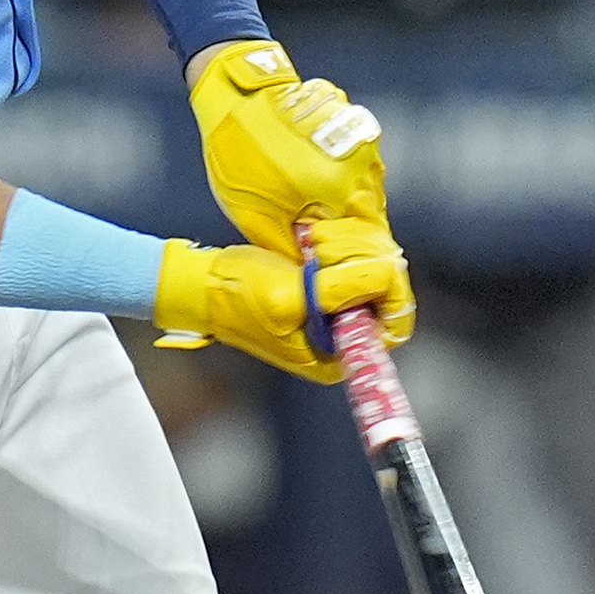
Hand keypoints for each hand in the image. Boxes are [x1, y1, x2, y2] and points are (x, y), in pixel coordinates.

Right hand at [152, 215, 410, 383]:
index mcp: (337, 358)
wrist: (201, 283)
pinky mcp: (324, 290)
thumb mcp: (290, 297)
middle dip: (364, 260)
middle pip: (386, 295)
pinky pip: (353, 262)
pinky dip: (343, 244)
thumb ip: (340, 291)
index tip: (367, 260)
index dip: (388, 289)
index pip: (393, 325)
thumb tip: (387, 275)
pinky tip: (319, 235)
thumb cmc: (237, 297)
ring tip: (314, 240)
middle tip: (327, 246)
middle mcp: (341, 340)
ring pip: (371, 272)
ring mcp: (334, 314)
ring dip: (351, 248)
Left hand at [188, 38, 388, 249]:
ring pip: (365, 190)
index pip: (368, 241)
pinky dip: (341, 179)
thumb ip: (291, 250)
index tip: (329, 265)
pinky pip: (357, 164)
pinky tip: (312, 178)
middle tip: (315, 239)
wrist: (237, 93)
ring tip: (309, 205)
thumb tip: (310, 275)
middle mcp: (364, 164)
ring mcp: (363, 139)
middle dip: (345, 232)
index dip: (349, 259)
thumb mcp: (257, 216)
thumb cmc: (241, 152)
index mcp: (343, 189)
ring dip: (344, 204)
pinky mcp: (356, 123)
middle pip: (369, 216)